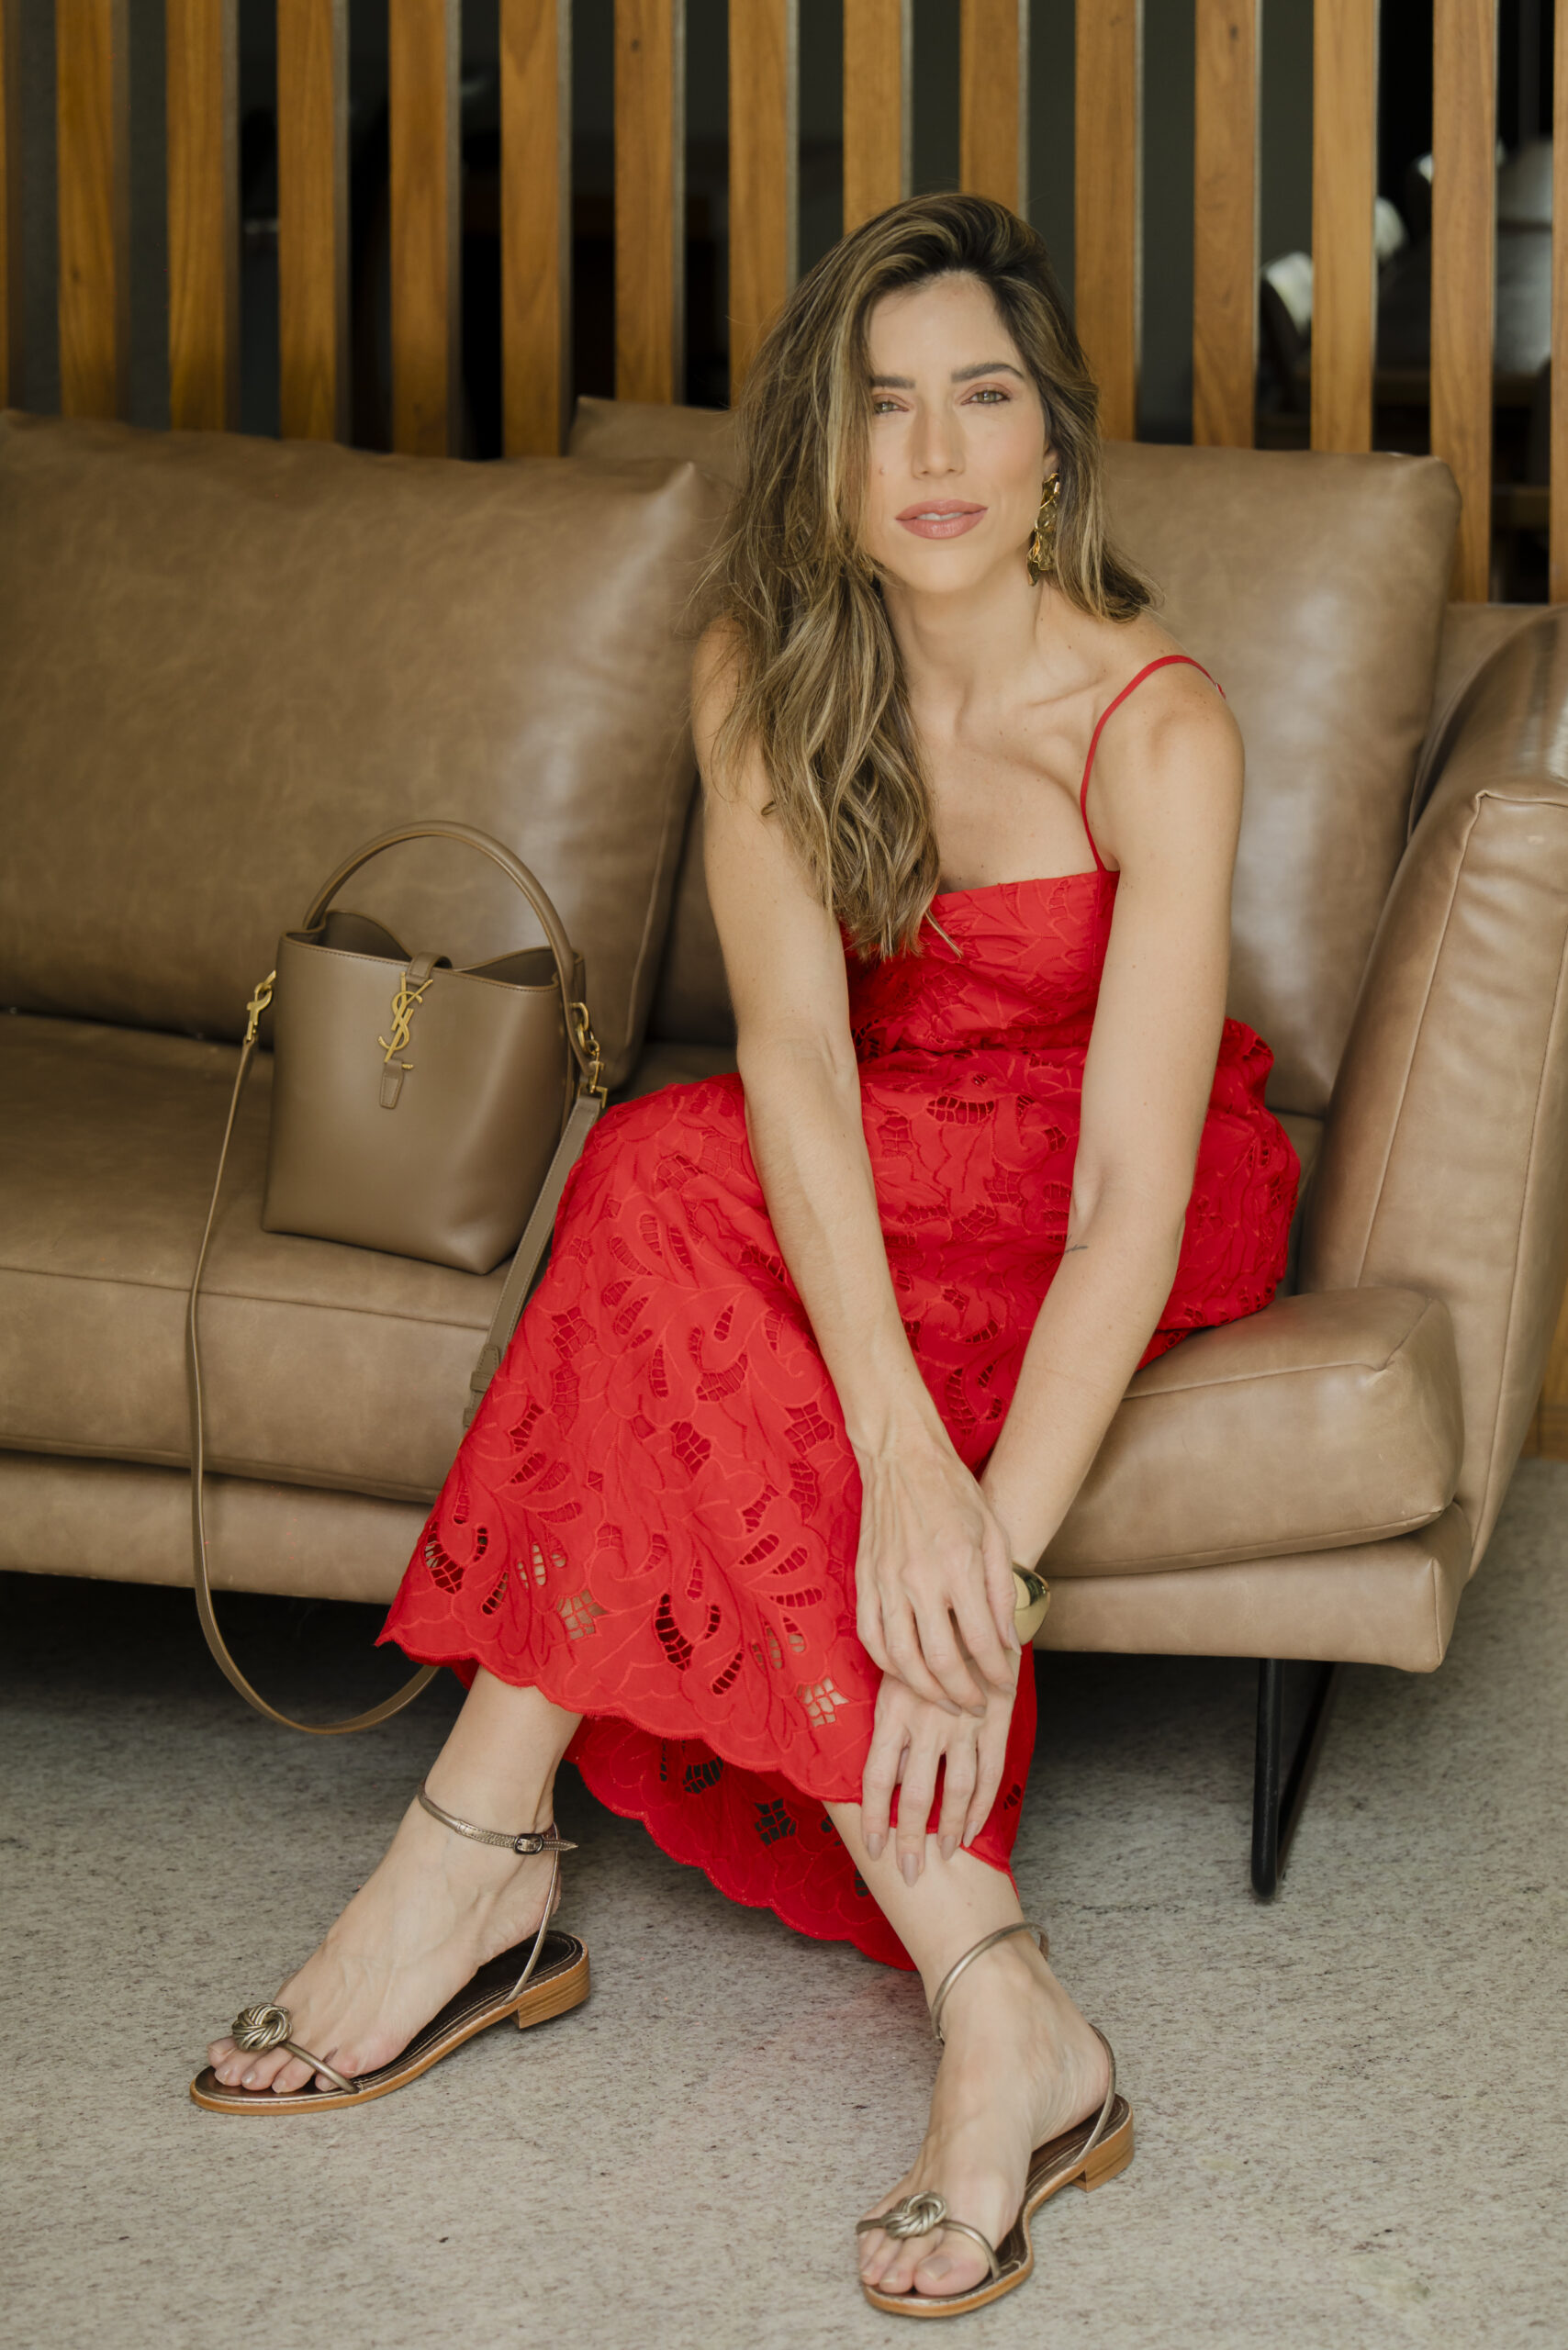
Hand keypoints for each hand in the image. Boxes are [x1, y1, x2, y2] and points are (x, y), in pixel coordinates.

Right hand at [854, 1436, 1018, 1712]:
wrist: (903, 1459)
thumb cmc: (954, 1493)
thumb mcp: (995, 1535)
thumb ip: (1002, 1592)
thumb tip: (1007, 1642)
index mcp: (959, 1566)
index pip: (980, 1641)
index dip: (996, 1672)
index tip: (1004, 1684)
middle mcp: (920, 1580)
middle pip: (940, 1662)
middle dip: (962, 1694)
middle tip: (975, 1705)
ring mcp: (887, 1582)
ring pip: (901, 1659)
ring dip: (925, 1690)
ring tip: (944, 1700)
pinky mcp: (865, 1581)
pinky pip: (871, 1638)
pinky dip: (888, 1665)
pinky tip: (906, 1673)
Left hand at [860, 1662, 1019, 1880]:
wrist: (970, 1609)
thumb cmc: (923, 1650)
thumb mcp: (894, 1682)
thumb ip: (891, 1732)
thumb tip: (890, 1785)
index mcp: (893, 1712)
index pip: (877, 1778)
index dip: (875, 1820)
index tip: (875, 1852)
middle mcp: (926, 1721)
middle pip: (917, 1795)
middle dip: (912, 1840)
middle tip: (910, 1874)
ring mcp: (963, 1723)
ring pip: (956, 1790)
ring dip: (949, 1829)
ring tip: (943, 1856)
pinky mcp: (995, 1721)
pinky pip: (989, 1775)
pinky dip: (981, 1808)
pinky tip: (972, 1831)